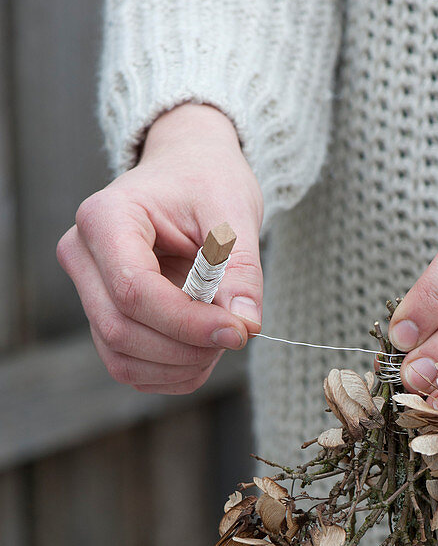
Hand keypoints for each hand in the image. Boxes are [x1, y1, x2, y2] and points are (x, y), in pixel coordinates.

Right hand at [57, 103, 262, 393]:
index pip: (133, 290)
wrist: (187, 173)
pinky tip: (203, 349)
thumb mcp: (234, 214)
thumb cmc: (206, 183)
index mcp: (105, 218)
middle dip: (186, 347)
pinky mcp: (104, 318)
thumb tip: (246, 326)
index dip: (187, 323)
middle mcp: (83, 256)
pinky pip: (129, 367)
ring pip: (121, 358)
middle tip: (236, 332)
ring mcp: (87, 291)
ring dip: (180, 366)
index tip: (239, 331)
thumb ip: (241, 271)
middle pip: (120, 330)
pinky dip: (173, 373)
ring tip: (222, 337)